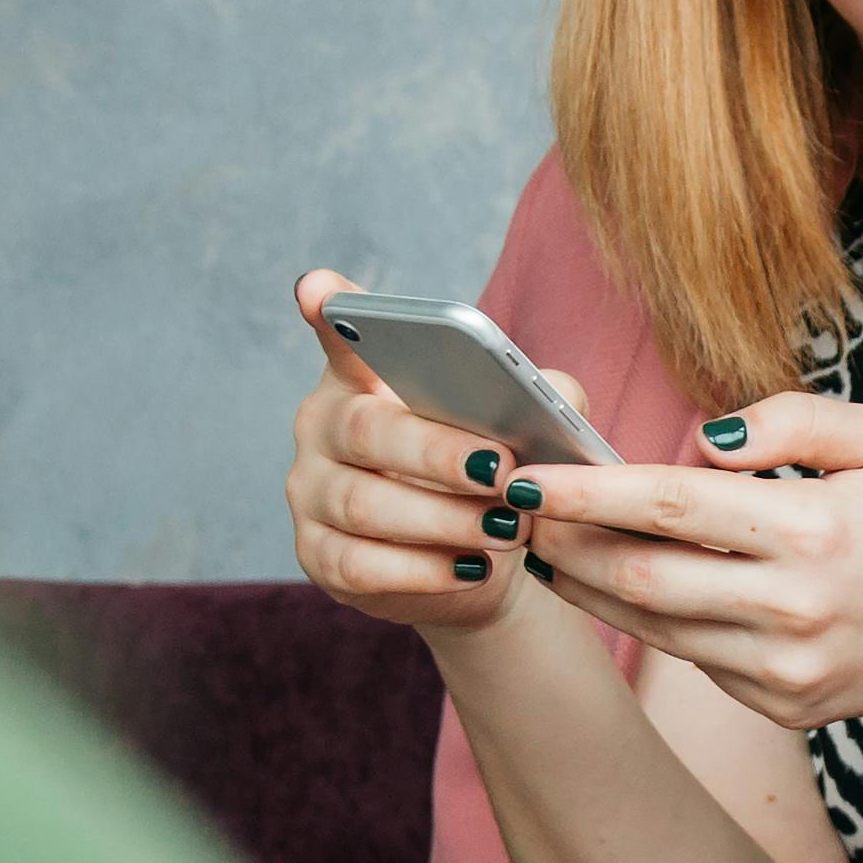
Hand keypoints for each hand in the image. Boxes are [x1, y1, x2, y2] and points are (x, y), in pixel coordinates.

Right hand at [282, 269, 536, 635]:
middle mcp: (322, 428)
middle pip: (365, 430)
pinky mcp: (317, 558)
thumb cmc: (489, 476)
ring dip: (443, 518)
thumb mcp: (517, 428)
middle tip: (500, 471)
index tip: (320, 292)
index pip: (342, 336)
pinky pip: (360, 564)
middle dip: (436, 452)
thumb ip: (536, 396)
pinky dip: (422, 570)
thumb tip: (551, 401)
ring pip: (365, 504)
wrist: (476, 565)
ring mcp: (311, 494)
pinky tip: (471, 568)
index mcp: (363, 378)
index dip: (331, 313)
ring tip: (507, 527)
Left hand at [525, 394, 862, 732]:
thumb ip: (791, 421)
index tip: (530, 475)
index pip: (672, 505)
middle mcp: (794, 609)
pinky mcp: (781, 706)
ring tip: (555, 544)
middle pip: (640, 578)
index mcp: (816, 530)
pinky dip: (655, 620)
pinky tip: (634, 586)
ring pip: (653, 627)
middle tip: (519, 510)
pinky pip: (694, 658)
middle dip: (567, 543)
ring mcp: (785, 669)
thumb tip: (701, 438)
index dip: (589, 490)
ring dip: (593, 586)